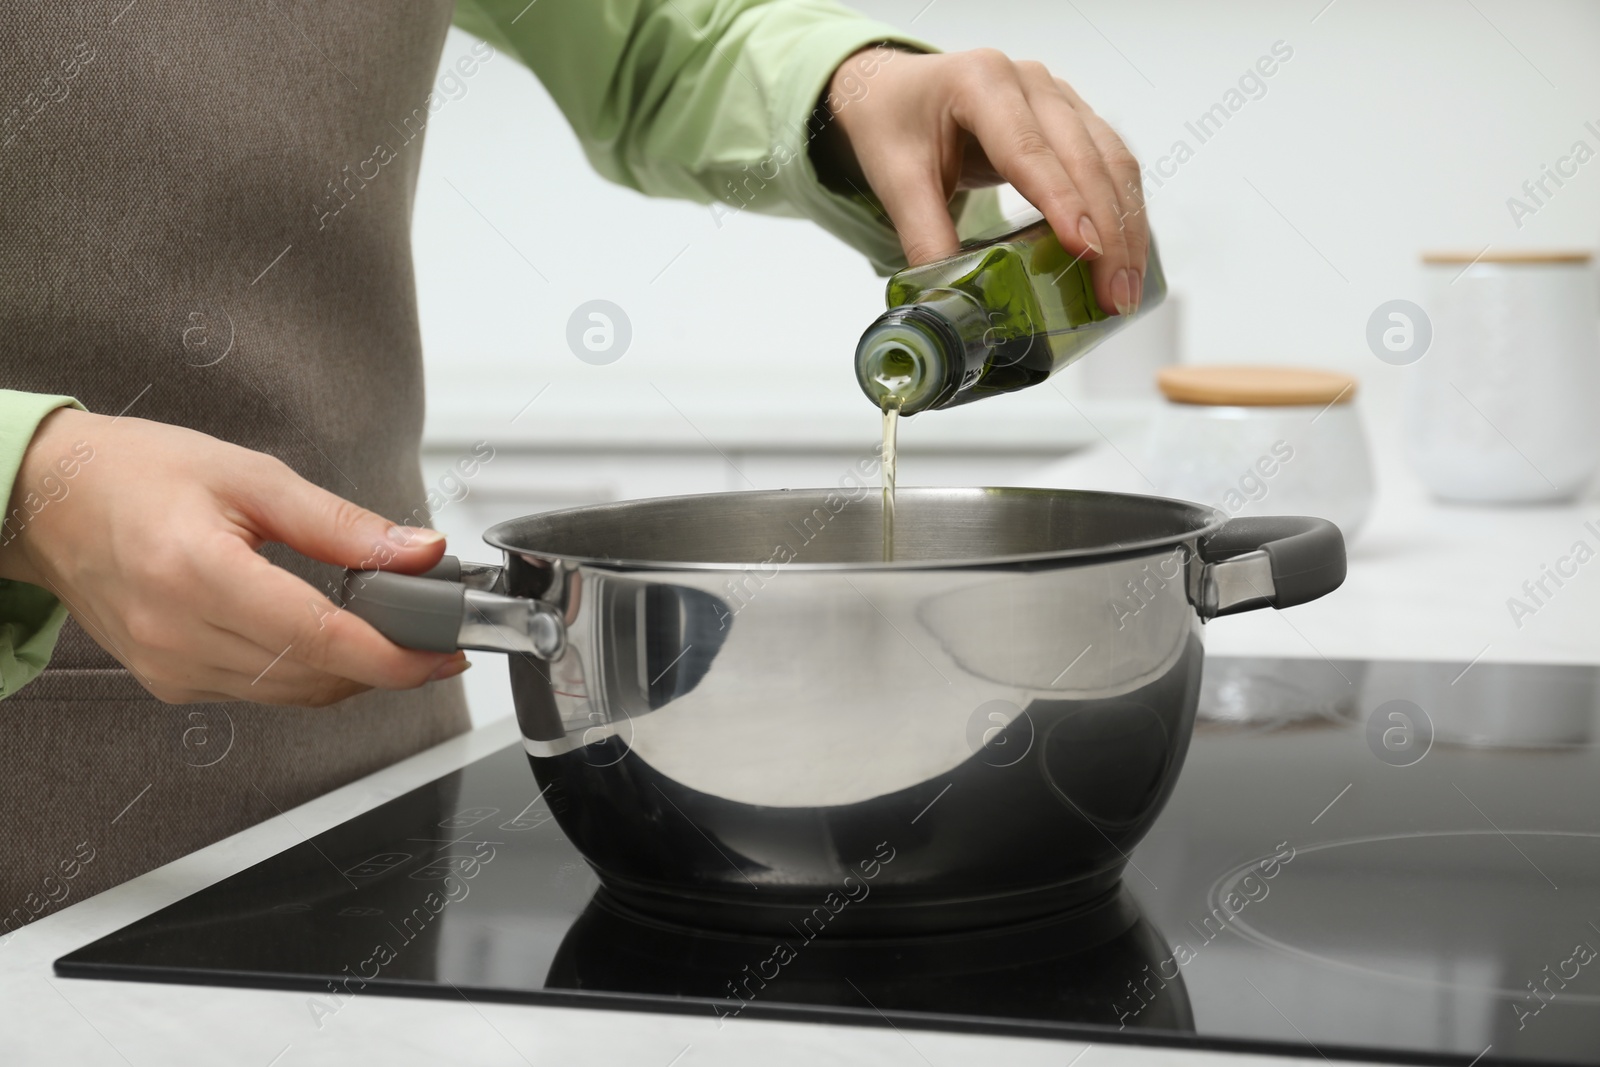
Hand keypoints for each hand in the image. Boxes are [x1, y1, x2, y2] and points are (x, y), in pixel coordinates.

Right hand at [0, 408, 467, 705]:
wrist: (50, 500)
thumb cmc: (138, 474)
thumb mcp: (251, 477)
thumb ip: (342, 522)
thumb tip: (417, 551)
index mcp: (196, 573)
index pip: (318, 639)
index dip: (394, 656)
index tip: (443, 651)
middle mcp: (178, 633)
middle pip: (314, 676)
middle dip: (387, 662)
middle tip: (432, 631)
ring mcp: (170, 668)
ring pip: (295, 695)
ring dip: (353, 673)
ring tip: (391, 631)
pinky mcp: (171, 683)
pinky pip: (263, 693)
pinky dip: (310, 674)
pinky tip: (330, 639)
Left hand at [816, 46, 1148, 316]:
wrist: (896, 93)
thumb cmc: (896, 127)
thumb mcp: (897, 181)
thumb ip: (925, 237)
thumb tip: (951, 302)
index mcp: (981, 82)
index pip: (1029, 149)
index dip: (1062, 201)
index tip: (1086, 250)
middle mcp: (1031, 82)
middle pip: (1085, 157)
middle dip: (1108, 232)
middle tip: (1115, 296)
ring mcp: (1060, 98)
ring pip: (1112, 161)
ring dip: (1127, 229)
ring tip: (1125, 290)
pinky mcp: (1075, 121)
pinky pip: (1112, 166)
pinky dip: (1124, 213)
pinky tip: (1126, 258)